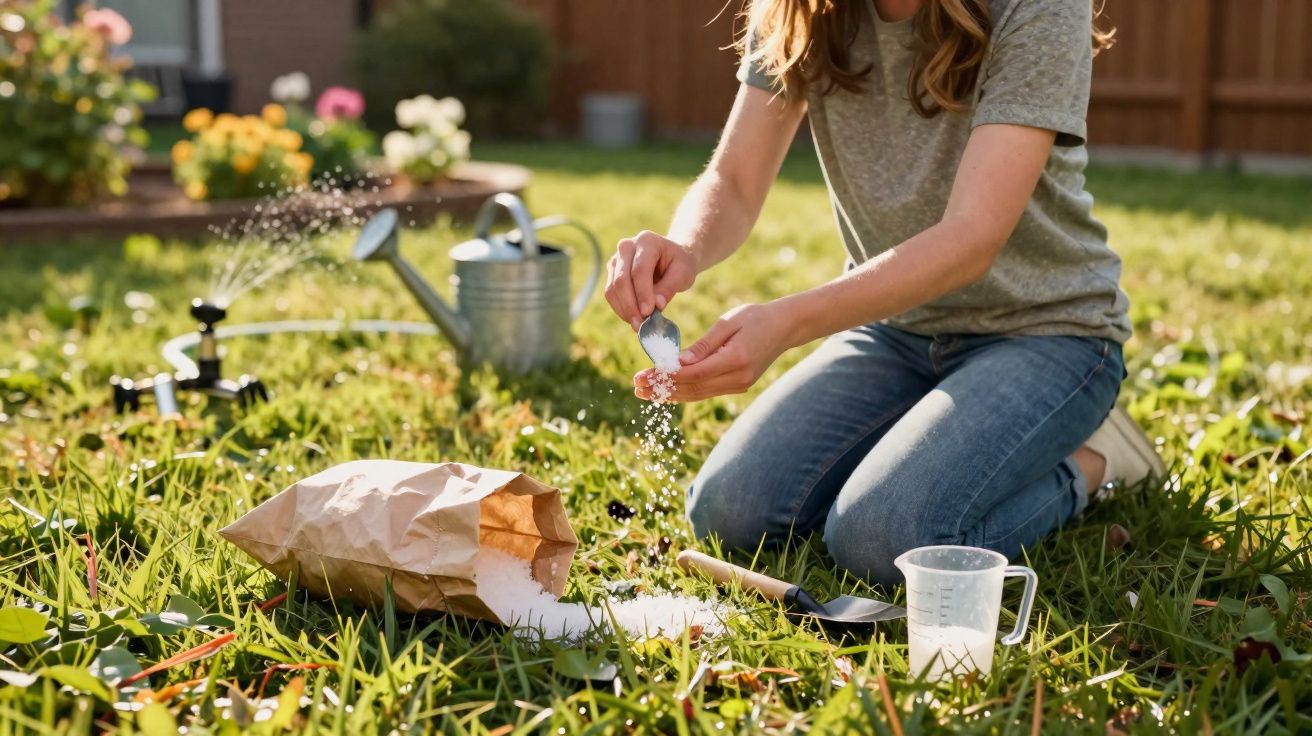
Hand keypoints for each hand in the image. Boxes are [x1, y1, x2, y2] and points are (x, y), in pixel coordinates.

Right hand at [604, 230, 697, 330]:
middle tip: (641, 325)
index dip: (643, 293)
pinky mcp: (612, 272)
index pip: (640, 270)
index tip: (648, 313)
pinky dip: (620, 308)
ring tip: (638, 325)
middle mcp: (627, 246)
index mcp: (647, 241)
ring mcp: (616, 258)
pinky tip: (633, 318)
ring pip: (612, 288)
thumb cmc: (679, 264)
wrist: (671, 257)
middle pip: (622, 279)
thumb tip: (656, 306)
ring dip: (624, 310)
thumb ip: (669, 288)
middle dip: (630, 305)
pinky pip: (610, 293)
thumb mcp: (683, 273)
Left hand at [634, 302, 793, 401]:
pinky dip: (684, 391)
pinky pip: (705, 391)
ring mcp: (738, 385)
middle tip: (635, 385)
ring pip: (697, 394)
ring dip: (669, 393)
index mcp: (736, 359)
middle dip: (662, 388)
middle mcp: (737, 378)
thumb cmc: (755, 317)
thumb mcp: (728, 323)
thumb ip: (704, 344)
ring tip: (644, 391)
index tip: (643, 375)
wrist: (785, 327)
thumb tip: (679, 363)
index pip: (694, 374)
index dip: (666, 377)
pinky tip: (666, 390)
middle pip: (693, 388)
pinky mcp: (737, 386)